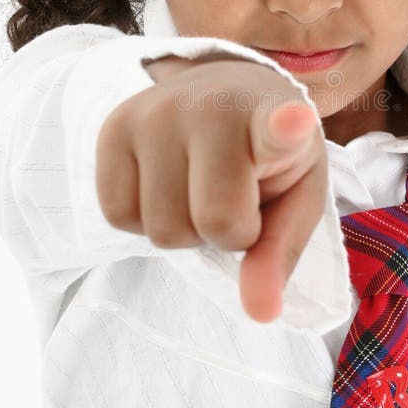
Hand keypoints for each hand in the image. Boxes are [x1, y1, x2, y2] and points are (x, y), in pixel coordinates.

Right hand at [95, 56, 327, 322]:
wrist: (224, 94)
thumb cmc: (267, 155)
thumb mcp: (294, 198)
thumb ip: (278, 253)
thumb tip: (259, 314)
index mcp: (270, 119)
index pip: (276, 128)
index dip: (286, 128)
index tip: (294, 120)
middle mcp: (208, 107)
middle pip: (210, 223)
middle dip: (226, 231)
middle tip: (235, 194)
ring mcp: (153, 113)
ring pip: (159, 230)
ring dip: (183, 227)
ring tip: (199, 186)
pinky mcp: (112, 128)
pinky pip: (117, 216)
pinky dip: (143, 219)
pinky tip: (166, 185)